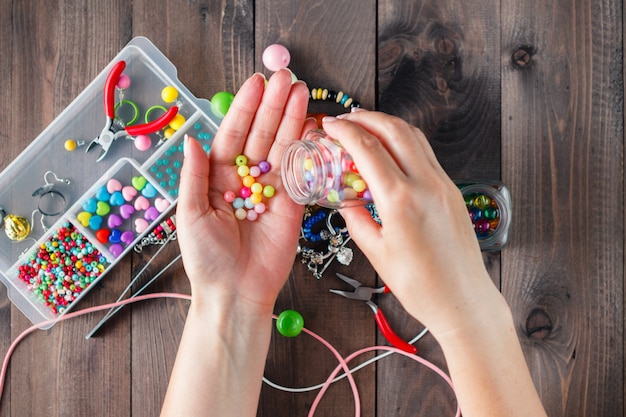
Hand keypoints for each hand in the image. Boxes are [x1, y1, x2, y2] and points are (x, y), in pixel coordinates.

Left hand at [176, 70, 316, 313]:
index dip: (245, 108)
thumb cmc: (206, 258)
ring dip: (292, 118)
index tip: (256, 83)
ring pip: (283, 147)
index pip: (234, 134)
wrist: (235, 292)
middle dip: (273, 105)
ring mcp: (271, 189)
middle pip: (261, 134)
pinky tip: (312, 125)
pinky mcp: (292, 204)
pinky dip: (306, 148)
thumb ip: (194, 176)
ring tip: (301, 90)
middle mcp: (246, 178)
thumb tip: (191, 139)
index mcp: (218, 177)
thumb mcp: (191, 214)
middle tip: (286, 77)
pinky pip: (299, 172)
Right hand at [322, 111, 501, 336]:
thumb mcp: (377, 253)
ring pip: (414, 137)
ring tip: (367, 128)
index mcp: (401, 200)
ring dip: (388, 126)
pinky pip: (426, 154)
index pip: (368, 149)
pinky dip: (405, 143)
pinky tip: (391, 153)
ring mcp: (443, 184)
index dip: (346, 131)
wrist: (464, 300)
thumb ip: (356, 220)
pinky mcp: (452, 190)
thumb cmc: (420, 285)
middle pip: (394, 130)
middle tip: (347, 119)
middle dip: (367, 117)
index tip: (330, 125)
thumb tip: (346, 201)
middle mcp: (425, 184)